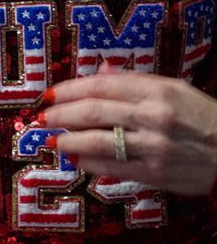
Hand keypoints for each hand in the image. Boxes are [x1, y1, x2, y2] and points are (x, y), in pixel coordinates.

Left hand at [43, 69, 216, 196]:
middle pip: (92, 111)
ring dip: (66, 140)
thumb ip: (134, 82)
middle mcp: (154, 116)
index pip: (101, 85)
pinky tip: (74, 158)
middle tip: (42, 117)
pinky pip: (110, 166)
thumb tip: (100, 71)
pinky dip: (86, 162)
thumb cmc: (204, 118)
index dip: (69, 89)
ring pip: (95, 140)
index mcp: (158, 90)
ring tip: (51, 139)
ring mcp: (153, 146)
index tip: (50, 94)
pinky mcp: (154, 173)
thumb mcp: (175, 90)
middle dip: (60, 114)